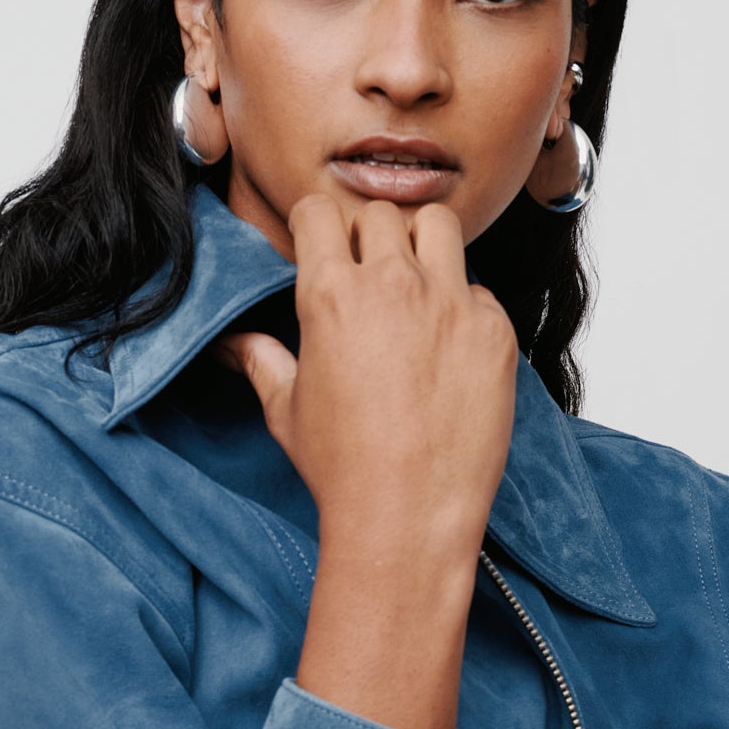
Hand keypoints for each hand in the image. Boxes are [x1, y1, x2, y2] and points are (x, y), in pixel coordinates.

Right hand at [212, 193, 516, 564]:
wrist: (409, 515)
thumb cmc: (344, 470)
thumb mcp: (287, 411)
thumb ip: (264, 361)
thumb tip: (234, 344)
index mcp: (331, 295)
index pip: (320, 212)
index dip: (317, 227)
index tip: (323, 247)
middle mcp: (393, 286)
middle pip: (381, 214)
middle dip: (370, 236)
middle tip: (371, 277)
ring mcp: (451, 304)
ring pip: (439, 228)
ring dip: (423, 246)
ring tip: (417, 288)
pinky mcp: (494, 332)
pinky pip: (480, 291)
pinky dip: (465, 307)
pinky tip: (451, 348)